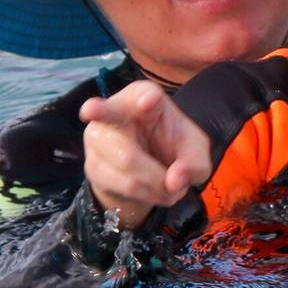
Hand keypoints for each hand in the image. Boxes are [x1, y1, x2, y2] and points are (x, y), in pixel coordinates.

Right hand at [78, 81, 211, 231]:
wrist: (144, 167)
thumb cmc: (170, 145)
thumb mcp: (193, 151)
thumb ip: (195, 163)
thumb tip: (174, 182)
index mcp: (143, 96)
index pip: (144, 93)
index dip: (147, 99)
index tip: (148, 103)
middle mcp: (113, 111)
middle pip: (129, 151)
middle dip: (155, 175)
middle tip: (173, 187)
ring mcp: (97, 138)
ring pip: (127, 171)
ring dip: (156, 187)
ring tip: (169, 187)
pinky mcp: (92, 164)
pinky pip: (123, 186)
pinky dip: (147, 194)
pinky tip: (154, 191)